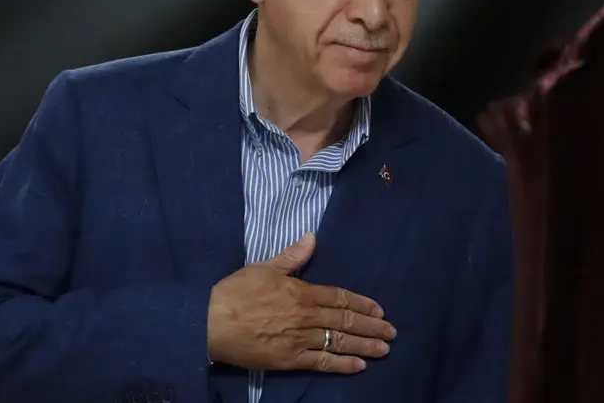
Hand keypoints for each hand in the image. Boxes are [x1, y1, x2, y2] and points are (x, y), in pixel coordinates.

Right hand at [207, 232, 396, 373]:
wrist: (210, 322)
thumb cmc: (234, 292)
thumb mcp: (262, 267)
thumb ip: (291, 257)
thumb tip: (312, 238)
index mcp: (301, 291)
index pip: (339, 297)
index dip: (362, 303)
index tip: (379, 309)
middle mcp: (306, 316)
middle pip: (345, 320)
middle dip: (372, 326)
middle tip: (392, 331)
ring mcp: (299, 339)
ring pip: (339, 341)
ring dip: (365, 345)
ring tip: (384, 349)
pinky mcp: (289, 360)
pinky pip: (322, 363)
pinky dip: (342, 365)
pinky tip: (359, 366)